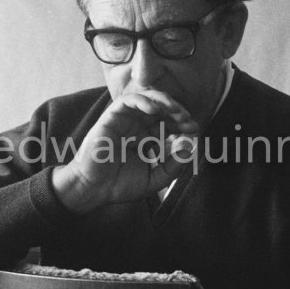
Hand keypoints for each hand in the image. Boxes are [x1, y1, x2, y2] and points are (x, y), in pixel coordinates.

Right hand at [52, 90, 198, 214]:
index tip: (195, 129)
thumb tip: (190, 148)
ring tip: (176, 110)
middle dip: (178, 111)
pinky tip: (155, 109)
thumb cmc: (120, 185)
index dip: (183, 123)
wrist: (94, 189)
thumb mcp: (155, 179)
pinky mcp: (111, 117)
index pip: (170, 123)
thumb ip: (173, 166)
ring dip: (164, 101)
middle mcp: (138, 125)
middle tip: (188, 119)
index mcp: (148, 137)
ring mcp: (125, 120)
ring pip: (147, 98)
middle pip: (162, 108)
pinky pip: (127, 100)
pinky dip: (142, 100)